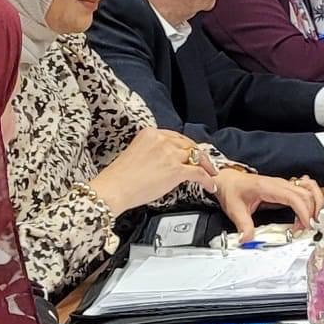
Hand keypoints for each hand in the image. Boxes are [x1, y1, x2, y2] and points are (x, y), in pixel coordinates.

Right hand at [90, 128, 217, 214]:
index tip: (191, 153)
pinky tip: (210, 185)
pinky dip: (207, 180)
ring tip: (211, 174)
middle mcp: (161, 140)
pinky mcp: (176, 170)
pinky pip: (198, 173)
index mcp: (150, 133)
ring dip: (207, 167)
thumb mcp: (135, 154)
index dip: (187, 146)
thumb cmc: (119, 178)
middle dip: (199, 155)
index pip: (176, 137)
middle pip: (188, 145)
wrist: (113, 190)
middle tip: (206, 164)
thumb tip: (166, 161)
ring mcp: (170, 154)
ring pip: (197, 156)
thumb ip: (152, 151)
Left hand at [212, 170, 323, 238]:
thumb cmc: (233, 190)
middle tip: (305, 228)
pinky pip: (306, 187)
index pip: (294, 197)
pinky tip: (310, 207)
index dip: (303, 212)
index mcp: (269, 188)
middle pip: (306, 194)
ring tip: (312, 218)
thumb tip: (247, 239)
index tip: (305, 225)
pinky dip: (312, 197)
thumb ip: (243, 226)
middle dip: (311, 212)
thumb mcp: (235, 210)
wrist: (229, 180)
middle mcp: (280, 184)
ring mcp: (284, 184)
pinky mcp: (285, 187)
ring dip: (315, 203)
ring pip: (309, 189)